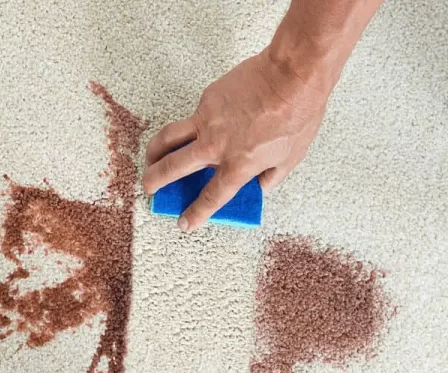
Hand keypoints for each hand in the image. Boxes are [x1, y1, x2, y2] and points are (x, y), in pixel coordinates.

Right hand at [143, 48, 328, 231]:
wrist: (292, 75)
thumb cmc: (298, 115)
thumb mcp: (290, 158)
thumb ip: (271, 177)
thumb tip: (260, 186)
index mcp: (238, 165)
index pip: (211, 197)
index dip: (195, 213)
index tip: (184, 223)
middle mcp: (216, 146)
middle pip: (174, 168)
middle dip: (156, 181)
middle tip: (149, 188)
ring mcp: (207, 120)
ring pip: (168, 138)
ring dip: (153, 152)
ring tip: (150, 160)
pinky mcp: (207, 99)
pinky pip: (191, 117)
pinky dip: (186, 127)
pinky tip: (192, 129)